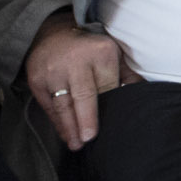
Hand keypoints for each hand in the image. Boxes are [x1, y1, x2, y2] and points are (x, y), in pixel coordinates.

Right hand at [25, 13, 127, 148]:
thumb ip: (127, 74)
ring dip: (69, 127)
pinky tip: (65, 134)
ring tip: (76, 144)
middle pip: (83, 95)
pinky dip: (57, 122)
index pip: (107, 85)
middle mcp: (75, 62)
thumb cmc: (90, 49)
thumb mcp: (113, 53)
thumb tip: (143, 95)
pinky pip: (48, 106)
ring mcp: (53, 71)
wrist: (52, 35)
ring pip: (62, 104)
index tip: (113, 123)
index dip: (109, 105)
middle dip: (86, 118)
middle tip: (89, 139)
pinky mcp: (36, 80)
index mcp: (100, 53)